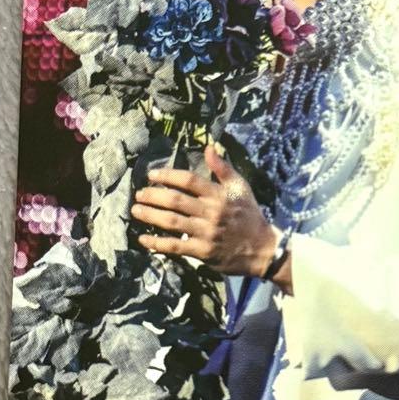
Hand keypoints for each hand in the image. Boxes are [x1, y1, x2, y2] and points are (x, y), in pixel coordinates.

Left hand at [131, 143, 278, 277]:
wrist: (262, 248)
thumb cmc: (249, 215)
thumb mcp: (240, 187)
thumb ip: (223, 168)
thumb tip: (209, 147)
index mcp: (219, 195)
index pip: (189, 180)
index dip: (168, 175)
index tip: (152, 175)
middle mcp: (211, 212)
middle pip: (175, 200)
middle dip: (153, 195)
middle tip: (139, 193)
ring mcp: (205, 233)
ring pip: (171, 222)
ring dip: (150, 215)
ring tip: (136, 210)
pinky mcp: (202, 252)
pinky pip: (175, 246)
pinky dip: (156, 243)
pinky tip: (143, 239)